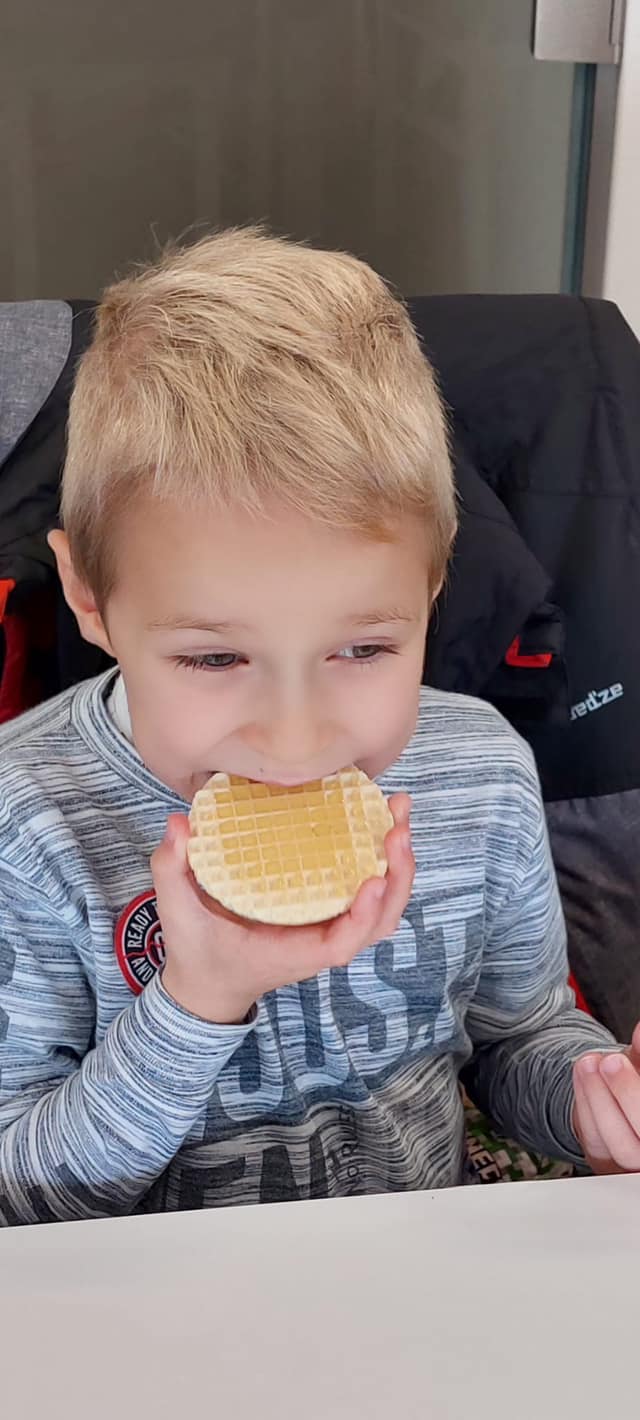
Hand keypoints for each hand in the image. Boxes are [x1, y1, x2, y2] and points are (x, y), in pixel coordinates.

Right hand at [151, 793, 413, 1025]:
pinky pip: (368, 895)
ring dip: (398, 865)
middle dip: (397, 875)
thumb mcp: (177, 914)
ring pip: (382, 908)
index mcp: (291, 954)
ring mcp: (329, 931)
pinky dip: (383, 863)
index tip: (373, 880)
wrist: (209, 985)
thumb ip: (172, 869)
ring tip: (398, 813)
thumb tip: (180, 824)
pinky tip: (379, 824)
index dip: (363, 916)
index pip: (340, 944)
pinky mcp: (329, 916)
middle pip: (378, 921)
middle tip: (396, 825)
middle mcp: (320, 945)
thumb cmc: (198, 953)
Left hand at [572, 1025, 639, 1173]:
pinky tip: (581, 1072)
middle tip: (612, 1061)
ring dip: (599, 1098)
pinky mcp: (606, 1162)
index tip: (624, 1054)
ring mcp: (632, 1162)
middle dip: (627, 1094)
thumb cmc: (638, 1085)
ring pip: (620, 1144)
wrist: (624, 1103)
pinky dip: (585, 1103)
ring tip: (589, 1062)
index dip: (635, 1092)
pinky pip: (594, 1138)